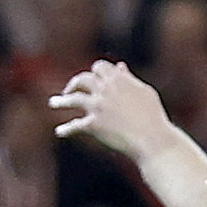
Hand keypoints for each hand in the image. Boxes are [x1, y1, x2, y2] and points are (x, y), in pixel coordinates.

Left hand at [49, 60, 169, 159]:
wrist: (152, 139)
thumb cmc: (153, 116)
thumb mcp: (144, 92)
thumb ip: (129, 79)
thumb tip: (120, 66)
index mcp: (117, 79)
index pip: (99, 67)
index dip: (95, 72)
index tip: (93, 78)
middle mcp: (104, 90)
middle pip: (82, 79)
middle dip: (75, 83)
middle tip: (70, 90)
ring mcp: (97, 107)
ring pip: (72, 100)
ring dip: (61, 101)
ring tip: (53, 103)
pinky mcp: (93, 125)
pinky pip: (74, 126)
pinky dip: (66, 129)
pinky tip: (60, 131)